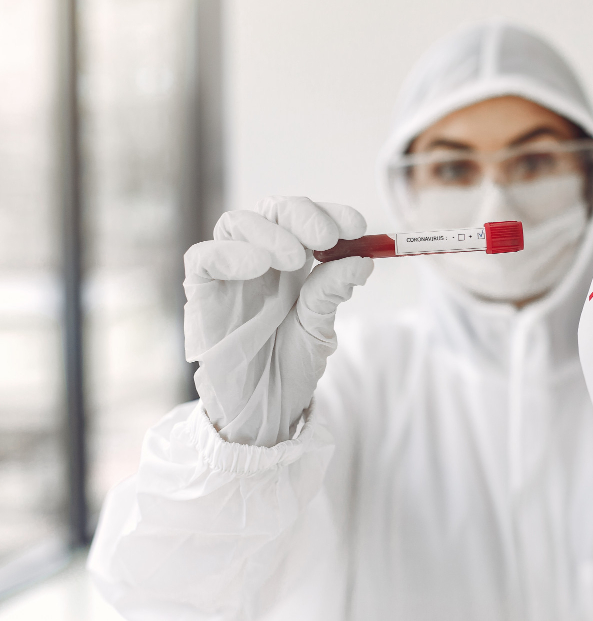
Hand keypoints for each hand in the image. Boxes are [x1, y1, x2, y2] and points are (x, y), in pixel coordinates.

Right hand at [183, 196, 372, 445]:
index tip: (359, 227)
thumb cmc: (289, 366)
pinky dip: (228, 253)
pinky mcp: (201, 293)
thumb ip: (331, 292)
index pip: (306, 219)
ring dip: (270, 232)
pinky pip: (202, 258)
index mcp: (293, 261)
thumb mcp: (319, 329)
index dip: (331, 213)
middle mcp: (260, 258)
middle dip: (303, 215)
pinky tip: (258, 265)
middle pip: (272, 211)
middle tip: (327, 237)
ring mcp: (229, 273)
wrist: (261, 409)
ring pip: (236, 224)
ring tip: (295, 259)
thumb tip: (362, 260)